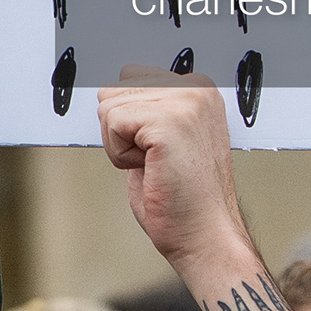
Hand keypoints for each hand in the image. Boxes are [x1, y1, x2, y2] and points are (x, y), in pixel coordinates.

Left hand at [97, 69, 257, 280]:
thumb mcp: (163, 138)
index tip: (157, 149)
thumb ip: (145, 108)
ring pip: (109, 106)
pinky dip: (119, 154)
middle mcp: (196, 89)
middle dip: (121, 131)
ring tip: (155, 166)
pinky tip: (151, 169)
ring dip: (120, 144)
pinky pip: (112, 123)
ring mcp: (185, 102)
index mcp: (198, 89)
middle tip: (155, 161)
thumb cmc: (183, 196)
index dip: (128, 120)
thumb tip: (106, 89)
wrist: (205, 234)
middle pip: (113, 90)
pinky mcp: (168, 122)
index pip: (129, 76)